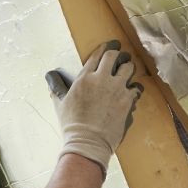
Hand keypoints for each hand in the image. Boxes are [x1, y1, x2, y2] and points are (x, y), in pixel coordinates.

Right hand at [45, 40, 143, 176]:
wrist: (88, 141)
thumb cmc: (72, 124)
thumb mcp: (60, 102)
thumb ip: (57, 85)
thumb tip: (50, 75)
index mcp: (84, 77)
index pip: (97, 54)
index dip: (105, 48)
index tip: (110, 46)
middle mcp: (102, 79)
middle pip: (114, 56)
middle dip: (119, 54)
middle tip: (121, 56)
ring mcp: (116, 89)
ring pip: (129, 68)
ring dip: (128, 68)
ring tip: (127, 72)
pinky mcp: (128, 100)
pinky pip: (136, 87)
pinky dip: (135, 88)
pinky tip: (132, 91)